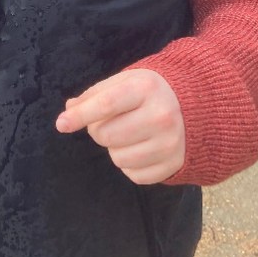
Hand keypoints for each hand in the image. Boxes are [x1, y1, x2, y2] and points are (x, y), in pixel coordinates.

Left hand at [55, 69, 184, 184]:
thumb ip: (94, 95)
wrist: (195, 105)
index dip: (81, 116)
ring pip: (117, 158)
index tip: (61, 124)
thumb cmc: (150, 91)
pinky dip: (130, 165)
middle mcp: (161, 116)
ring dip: (114, 149)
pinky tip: (141, 148)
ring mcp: (170, 143)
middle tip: (111, 121)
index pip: (106, 104)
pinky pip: (134, 175)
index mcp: (146, 88)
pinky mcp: (174, 165)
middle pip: (106, 135)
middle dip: (99, 130)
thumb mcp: (125, 81)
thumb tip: (68, 112)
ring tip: (129, 134)